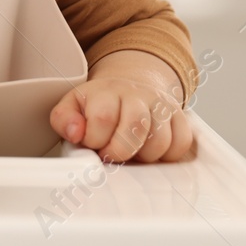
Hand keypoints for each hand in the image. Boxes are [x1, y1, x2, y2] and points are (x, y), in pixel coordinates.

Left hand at [49, 50, 193, 162]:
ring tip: (131, 151)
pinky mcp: (179, 117)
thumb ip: (64, 119)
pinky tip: (149, 150)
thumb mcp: (72, 107)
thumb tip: (75, 132)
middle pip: (136, 127)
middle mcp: (137, 94)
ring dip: (143, 156)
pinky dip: (167, 155)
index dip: (96, 140)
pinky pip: (181, 143)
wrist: (129, 90)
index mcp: (106, 91)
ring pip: (160, 140)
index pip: (103, 118)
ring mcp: (160, 104)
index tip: (92, 144)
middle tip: (111, 154)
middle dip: (120, 151)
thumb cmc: (98, 106)